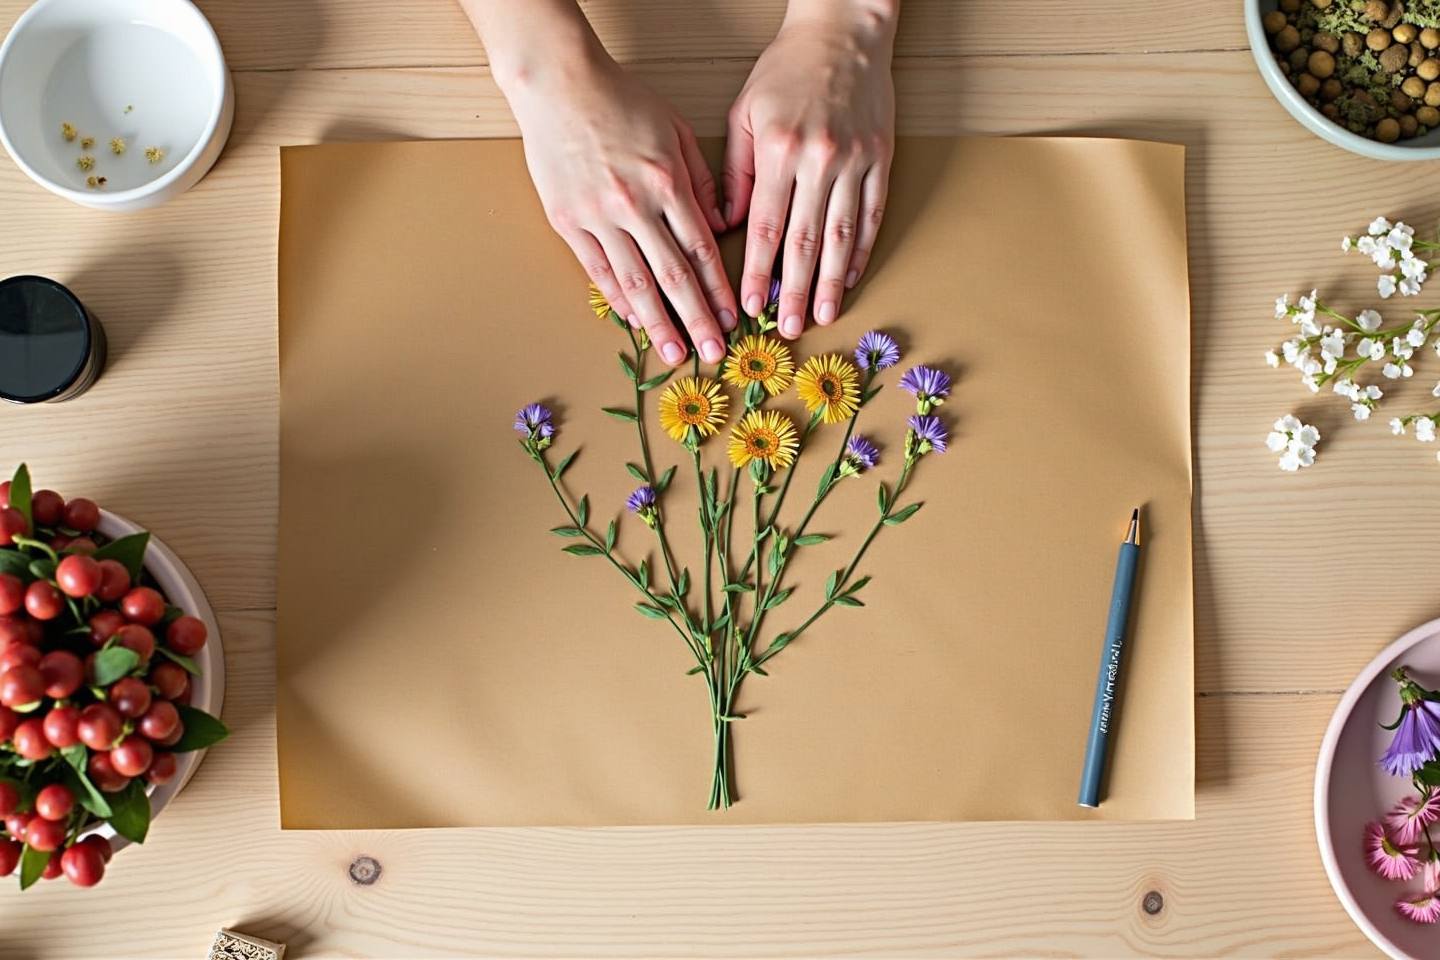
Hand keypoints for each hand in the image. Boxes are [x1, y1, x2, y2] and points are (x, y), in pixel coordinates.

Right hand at [507, 50, 737, 365]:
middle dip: (697, 320)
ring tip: (675, 353)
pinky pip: (598, 270)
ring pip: (636, 282)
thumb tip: (720, 223)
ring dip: (659, 323)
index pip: (701, 250)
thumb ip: (702, 178)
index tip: (733, 319)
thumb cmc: (620, 99)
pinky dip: (619, 299)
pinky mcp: (568, 221)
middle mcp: (636, 205)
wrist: (559, 84)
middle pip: (673, 276)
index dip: (719, 291)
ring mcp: (599, 216)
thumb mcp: (676, 129)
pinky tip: (635, 321)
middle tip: (713, 353)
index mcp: (668, 182)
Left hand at [722, 5, 896, 339]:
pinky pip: (871, 215)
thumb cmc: (788, 69)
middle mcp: (819, 159)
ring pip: (841, 235)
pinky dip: (861, 250)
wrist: (843, 32)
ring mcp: (855, 161)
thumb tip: (727, 225)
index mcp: (780, 150)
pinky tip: (851, 277)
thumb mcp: (745, 114)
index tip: (751, 305)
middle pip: (804, 241)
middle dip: (795, 291)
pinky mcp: (881, 159)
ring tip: (823, 315)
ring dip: (831, 282)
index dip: (758, 272)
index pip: (765, 226)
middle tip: (788, 327)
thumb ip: (736, 173)